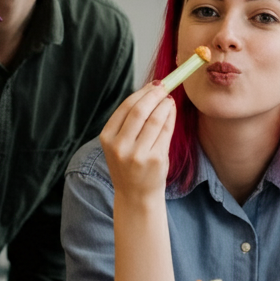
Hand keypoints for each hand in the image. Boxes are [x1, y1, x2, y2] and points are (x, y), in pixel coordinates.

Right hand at [100, 83, 175, 200]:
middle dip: (155, 95)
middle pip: (140, 111)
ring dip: (165, 105)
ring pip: (155, 119)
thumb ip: (131, 121)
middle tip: (165, 87)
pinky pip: (166, 132)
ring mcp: (137, 154)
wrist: (136, 195)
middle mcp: (120, 146)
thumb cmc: (130, 165)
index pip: (126, 107)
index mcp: (107, 138)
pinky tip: (172, 111)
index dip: (142, 93)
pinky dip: (170, 117)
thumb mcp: (120, 143)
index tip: (154, 85)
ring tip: (169, 99)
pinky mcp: (155, 160)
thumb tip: (151, 90)